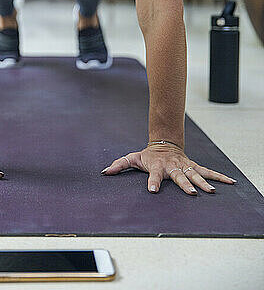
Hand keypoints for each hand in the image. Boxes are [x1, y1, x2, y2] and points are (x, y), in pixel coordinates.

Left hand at [100, 144, 236, 194]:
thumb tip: (105, 172)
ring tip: (210, 191)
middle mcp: (172, 166)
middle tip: (192, 193)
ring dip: (203, 182)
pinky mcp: (193, 166)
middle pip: (179, 176)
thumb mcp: (133, 158)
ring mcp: (184, 166)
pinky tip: (230, 182)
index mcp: (157, 166)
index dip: (152, 182)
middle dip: (185, 184)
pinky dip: (219, 176)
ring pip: (195, 174)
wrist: (164, 143)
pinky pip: (207, 171)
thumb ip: (119, 165)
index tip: (152, 190)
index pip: (154, 175)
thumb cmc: (148, 155)